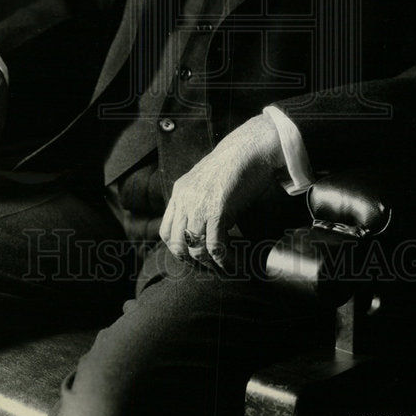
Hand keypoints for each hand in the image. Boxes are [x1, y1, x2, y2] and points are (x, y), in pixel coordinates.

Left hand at [159, 113, 282, 269]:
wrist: (250, 147)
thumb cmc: (235, 163)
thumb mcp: (207, 181)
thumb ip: (200, 201)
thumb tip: (206, 229)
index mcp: (180, 191)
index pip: (166, 230)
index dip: (177, 248)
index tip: (192, 256)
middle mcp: (185, 199)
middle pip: (176, 243)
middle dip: (191, 261)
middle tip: (207, 268)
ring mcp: (199, 206)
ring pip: (195, 248)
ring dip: (209, 264)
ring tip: (222, 268)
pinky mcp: (217, 210)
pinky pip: (215, 246)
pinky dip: (223, 260)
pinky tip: (231, 264)